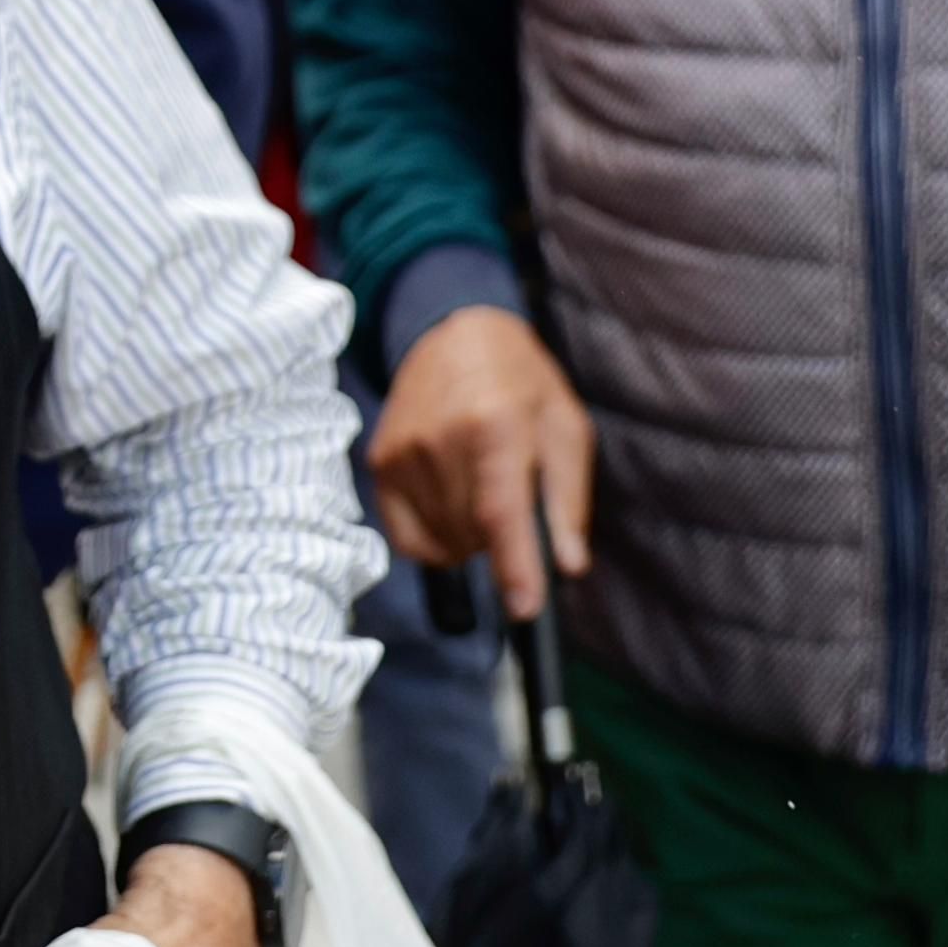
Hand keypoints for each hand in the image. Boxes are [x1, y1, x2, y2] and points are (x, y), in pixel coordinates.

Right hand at [367, 303, 595, 616]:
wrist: (456, 335)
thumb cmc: (523, 386)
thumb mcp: (566, 430)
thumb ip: (567, 501)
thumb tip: (567, 566)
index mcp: (494, 426)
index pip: (501, 511)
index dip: (515, 566)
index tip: (526, 611)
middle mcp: (439, 441)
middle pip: (473, 535)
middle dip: (502, 542)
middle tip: (514, 499)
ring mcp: (402, 453)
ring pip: (443, 542)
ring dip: (470, 540)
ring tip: (482, 491)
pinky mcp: (380, 463)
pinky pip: (408, 539)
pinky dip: (437, 542)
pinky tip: (452, 509)